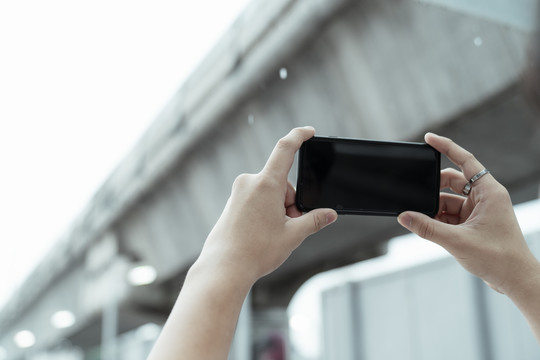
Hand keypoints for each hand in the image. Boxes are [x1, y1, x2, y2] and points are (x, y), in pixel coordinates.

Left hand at [198, 126, 337, 283]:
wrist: (223, 268)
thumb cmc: (256, 251)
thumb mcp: (292, 235)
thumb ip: (314, 220)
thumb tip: (330, 214)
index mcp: (266, 184)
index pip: (285, 149)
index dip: (299, 136)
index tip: (309, 131)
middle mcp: (249, 182)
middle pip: (282, 183)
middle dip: (291, 202)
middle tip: (288, 227)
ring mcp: (239, 192)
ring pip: (270, 193)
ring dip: (278, 208)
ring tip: (272, 234)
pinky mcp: (233, 202)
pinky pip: (256, 199)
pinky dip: (265, 211)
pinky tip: (260, 233)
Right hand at [398, 133, 538, 295]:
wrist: (514, 281)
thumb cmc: (499, 258)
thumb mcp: (457, 241)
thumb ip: (427, 228)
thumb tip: (404, 217)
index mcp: (489, 192)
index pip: (465, 160)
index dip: (446, 147)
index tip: (429, 139)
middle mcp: (485, 197)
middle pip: (452, 181)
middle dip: (433, 190)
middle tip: (416, 197)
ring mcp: (479, 210)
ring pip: (448, 200)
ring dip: (434, 210)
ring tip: (423, 221)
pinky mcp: (474, 223)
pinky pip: (450, 214)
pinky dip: (438, 220)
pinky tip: (429, 229)